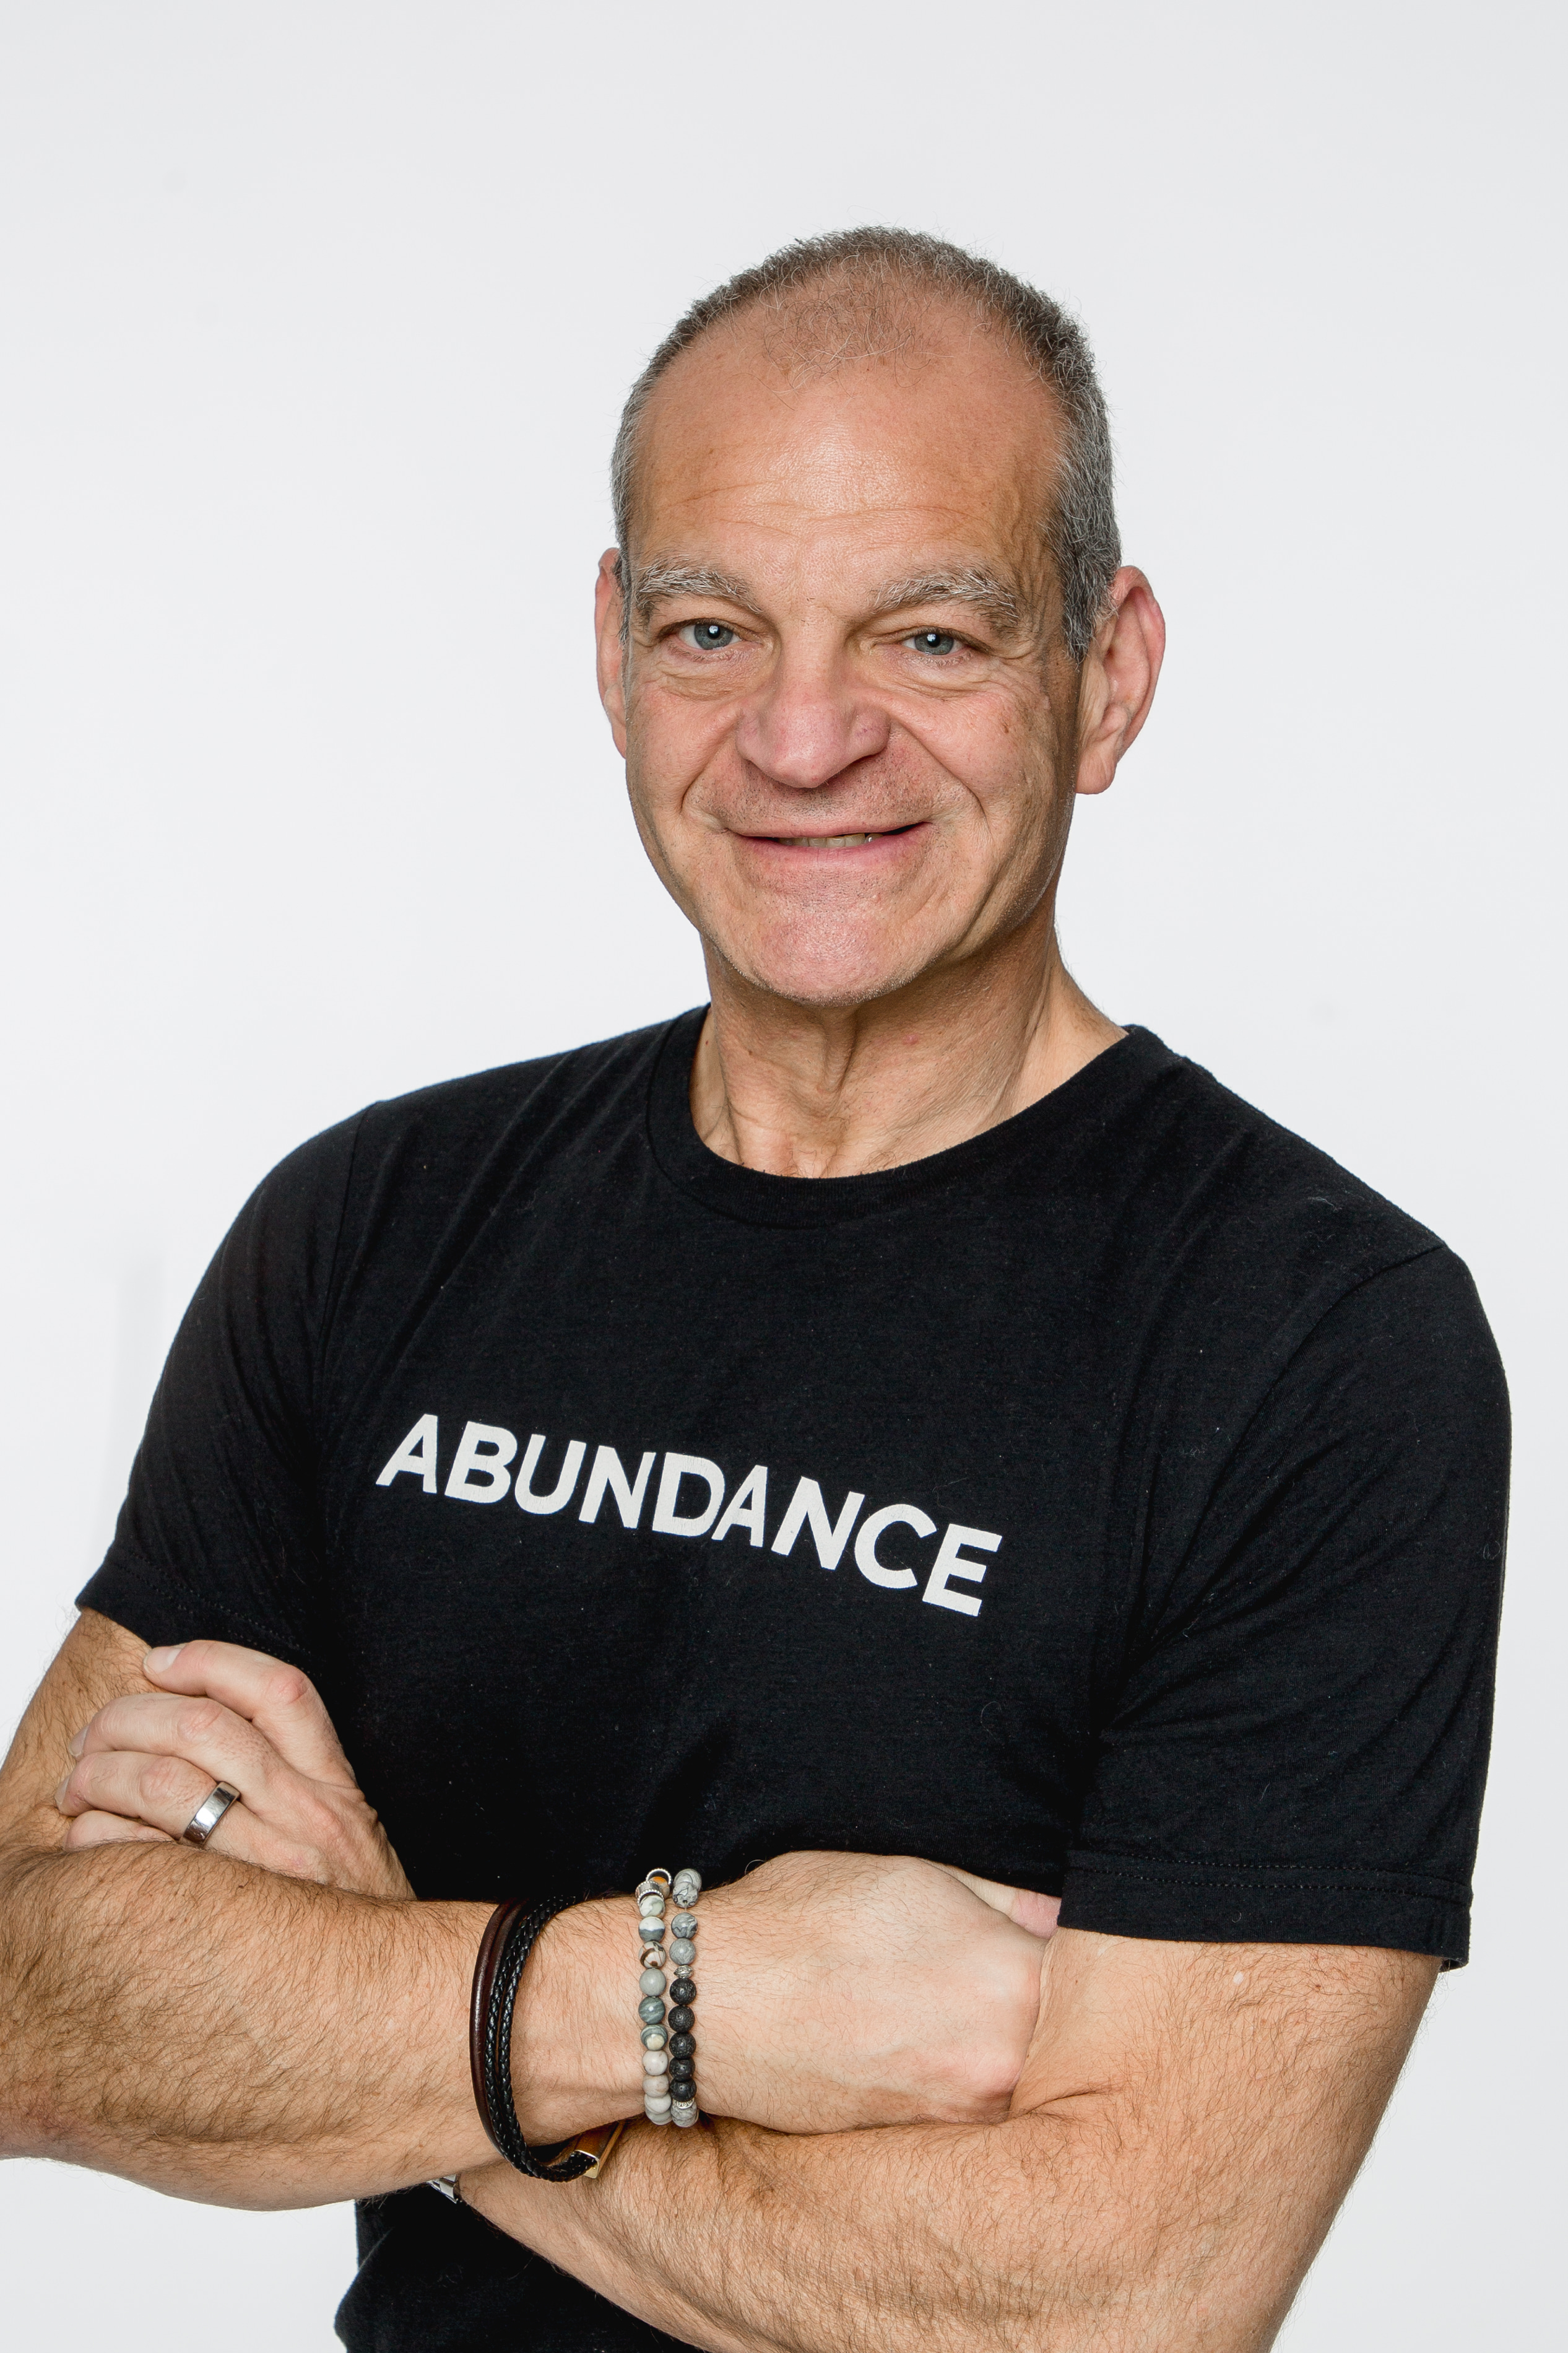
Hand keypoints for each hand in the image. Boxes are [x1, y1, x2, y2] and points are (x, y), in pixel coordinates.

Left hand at [54, 1639, 412, 1899]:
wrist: (387, 2006)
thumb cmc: (352, 1918)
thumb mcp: (349, 1830)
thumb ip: (296, 1779)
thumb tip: (205, 1727)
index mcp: (334, 1784)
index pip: (276, 1689)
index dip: (207, 1660)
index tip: (157, 1663)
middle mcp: (307, 1814)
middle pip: (201, 1724)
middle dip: (126, 1718)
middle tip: (91, 1738)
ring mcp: (268, 1867)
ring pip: (165, 1782)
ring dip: (100, 1774)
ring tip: (76, 1787)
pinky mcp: (226, 1919)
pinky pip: (141, 1858)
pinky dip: (96, 1837)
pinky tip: (85, 1842)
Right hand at [678, 1850, 1056, 2132]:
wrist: (705, 2005)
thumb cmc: (803, 1922)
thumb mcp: (918, 1877)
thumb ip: (1007, 1902)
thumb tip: (1063, 1921)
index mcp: (1012, 1986)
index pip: (1094, 1981)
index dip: (1084, 1963)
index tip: (1076, 1957)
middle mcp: (1001, 2070)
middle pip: (1070, 2049)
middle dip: (1055, 2019)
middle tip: (1008, 1987)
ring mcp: (958, 2121)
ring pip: (1023, 2090)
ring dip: (1007, 2057)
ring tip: (955, 2018)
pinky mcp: (917, 2152)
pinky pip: (969, 2121)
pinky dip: (960, 2089)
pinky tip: (923, 2052)